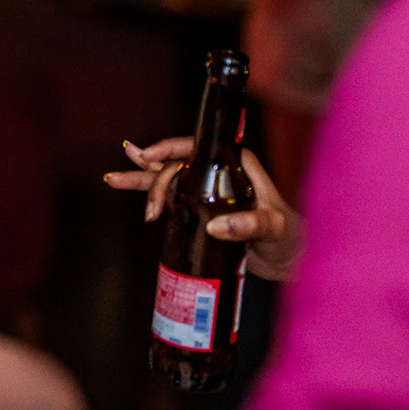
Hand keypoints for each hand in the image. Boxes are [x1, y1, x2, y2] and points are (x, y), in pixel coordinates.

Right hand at [105, 138, 303, 281]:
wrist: (294, 260)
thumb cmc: (292, 238)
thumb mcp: (275, 227)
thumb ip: (250, 223)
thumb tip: (216, 226)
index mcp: (236, 164)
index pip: (194, 149)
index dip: (167, 150)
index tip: (147, 158)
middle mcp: (220, 174)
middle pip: (176, 165)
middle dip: (149, 174)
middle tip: (131, 189)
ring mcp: (210, 194)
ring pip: (169, 180)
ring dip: (142, 180)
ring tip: (114, 179)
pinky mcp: (204, 213)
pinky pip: (174, 202)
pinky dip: (154, 200)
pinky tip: (137, 201)